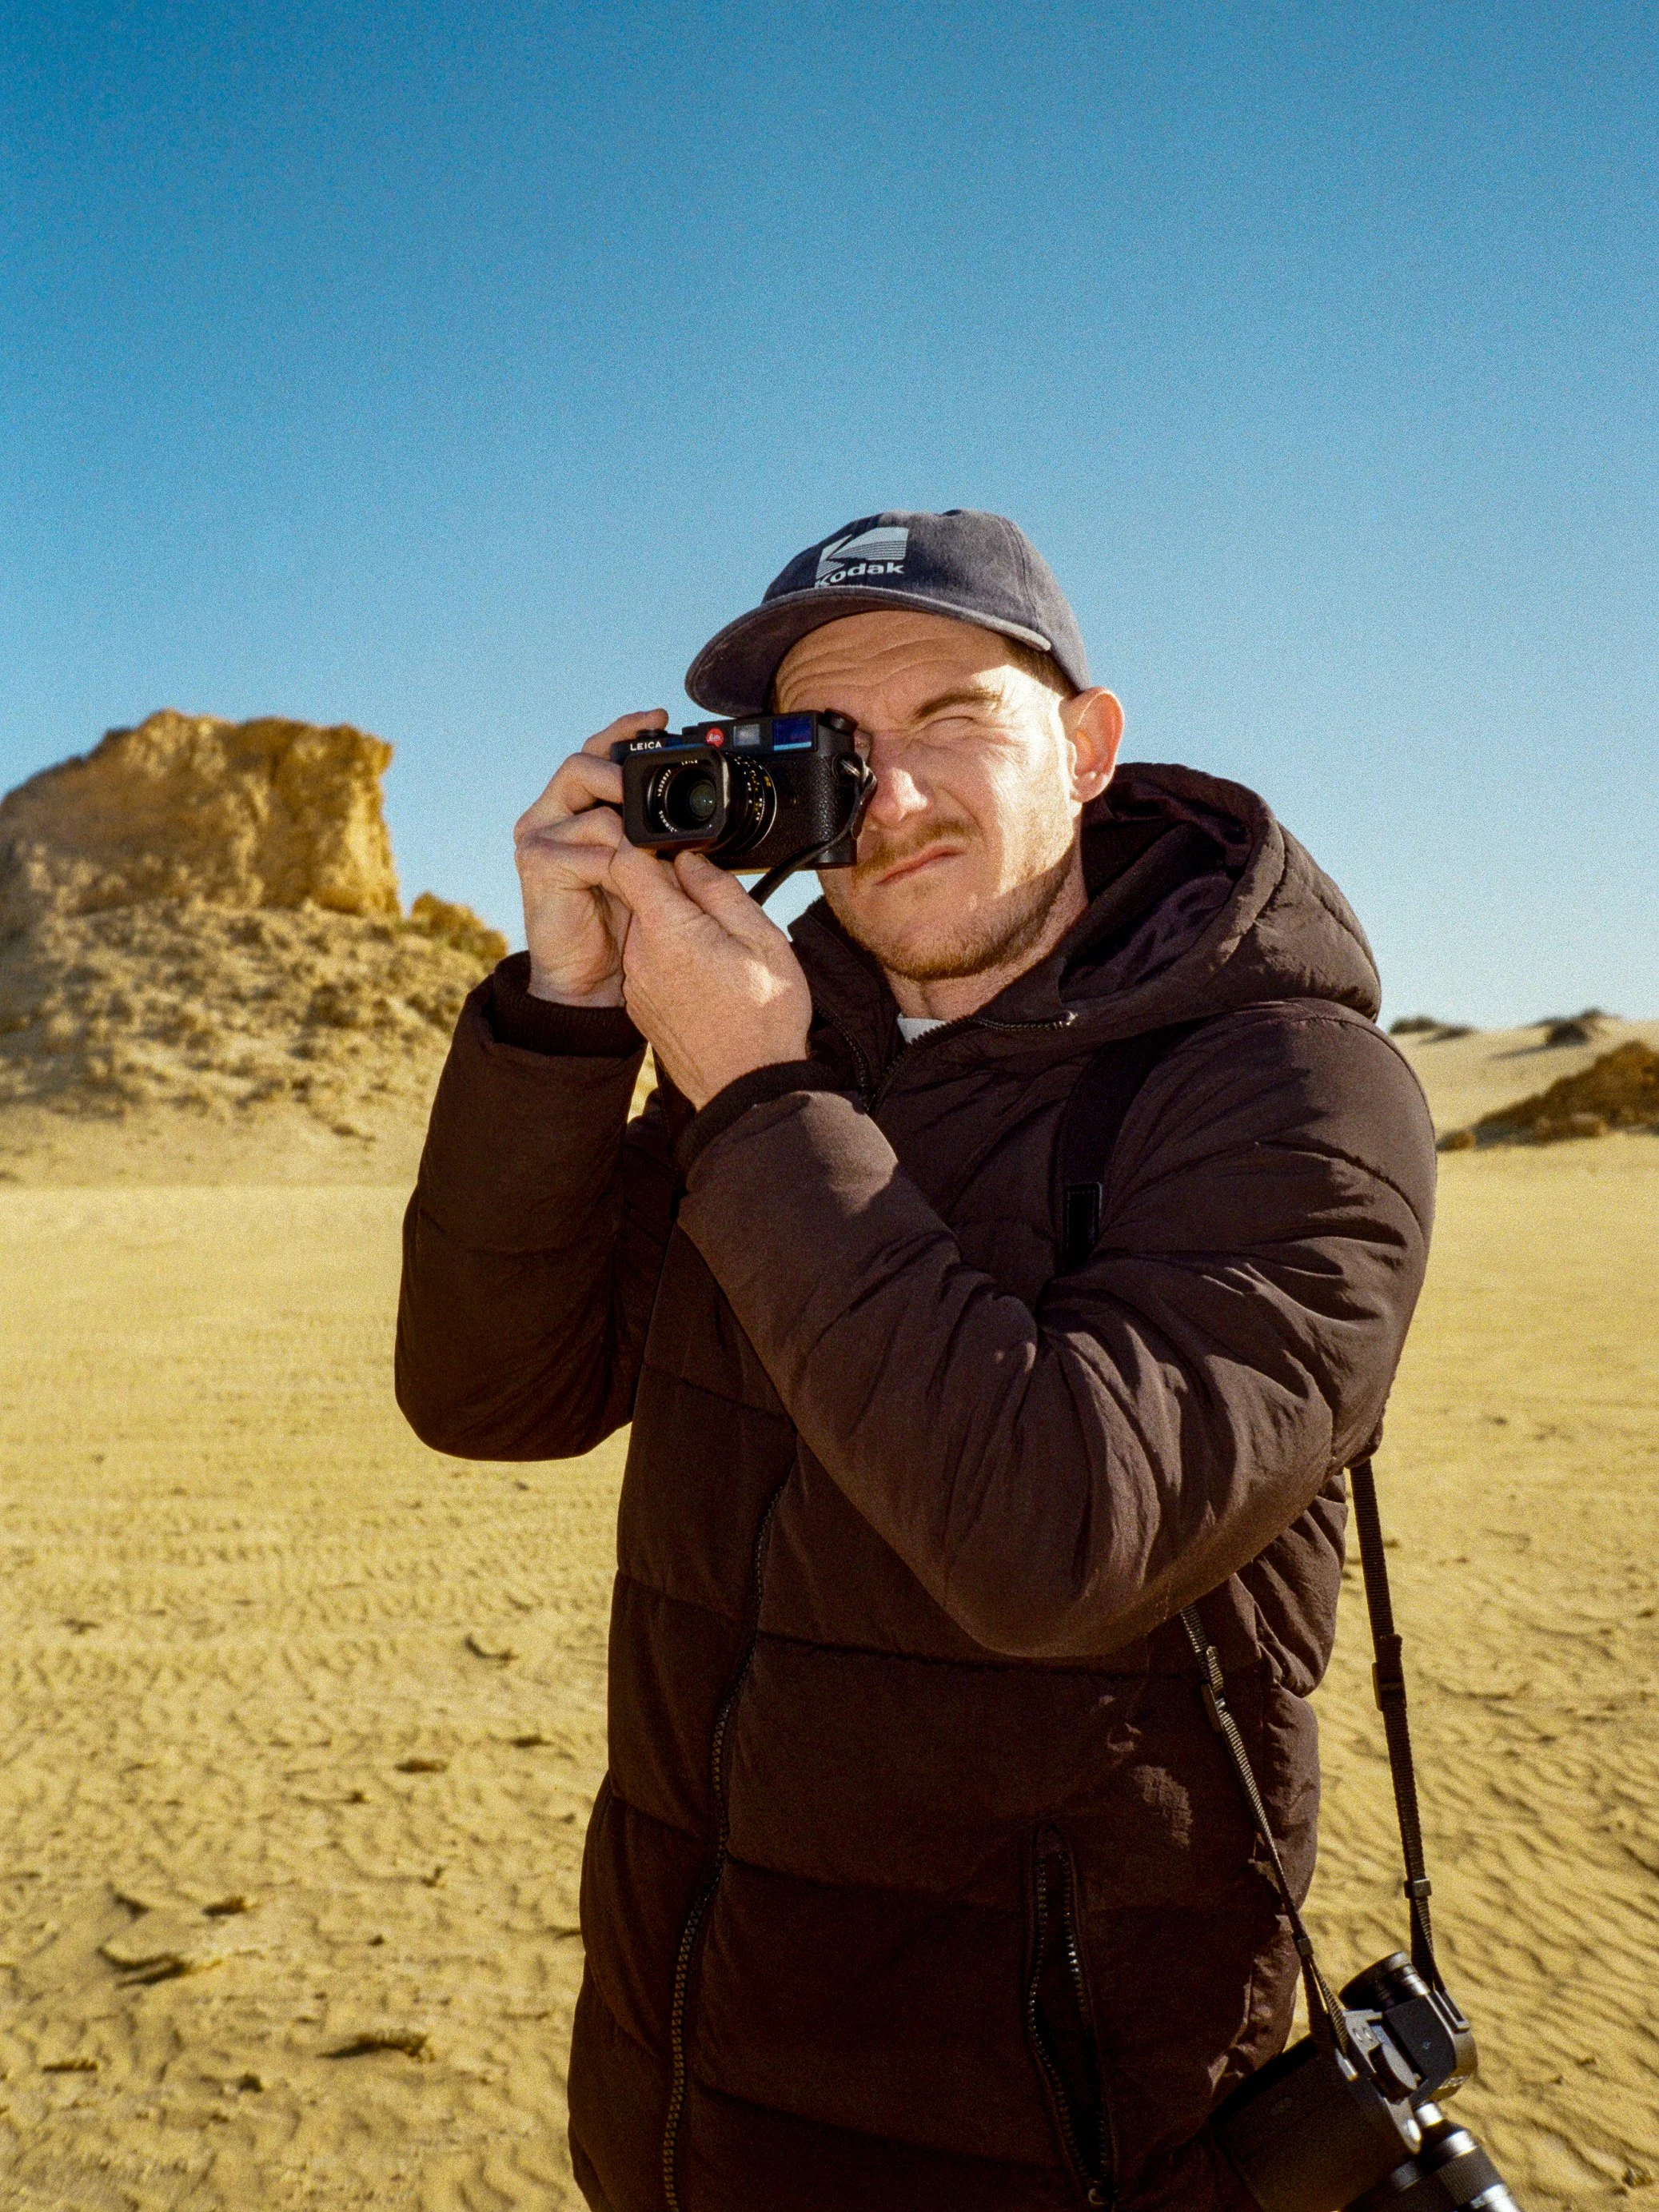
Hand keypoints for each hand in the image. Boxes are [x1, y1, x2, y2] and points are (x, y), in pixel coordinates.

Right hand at [513, 711, 666, 1005]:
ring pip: (592, 809)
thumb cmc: (618, 923)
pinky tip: (629, 884)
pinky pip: (589, 850)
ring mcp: (538, 837)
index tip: (660, 717)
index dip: (624, 731)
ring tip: (648, 861)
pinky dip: (618, 866)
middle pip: (583, 765)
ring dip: (630, 834)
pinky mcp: (537, 864)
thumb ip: (649, 832)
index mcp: (573, 807)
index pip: (595, 752)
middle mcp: (549, 815)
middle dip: (622, 774)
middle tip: (651, 789)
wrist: (590, 979)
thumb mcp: (643, 866)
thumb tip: (684, 805)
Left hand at [605, 845, 812, 1108]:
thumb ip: (719, 891)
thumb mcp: (761, 939)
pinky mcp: (639, 1004)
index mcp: (667, 929)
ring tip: (718, 951)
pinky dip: (671, 958)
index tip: (681, 851)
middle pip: (639, 894)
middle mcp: (639, 953)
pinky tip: (705, 977)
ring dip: (675, 927)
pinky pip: (648, 962)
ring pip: (646, 929)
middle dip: (674, 891)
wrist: (746, 1089)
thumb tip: (689, 858)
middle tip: (718, 911)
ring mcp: (636, 982)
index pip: (628, 859)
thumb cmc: (764, 1017)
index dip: (651, 844)